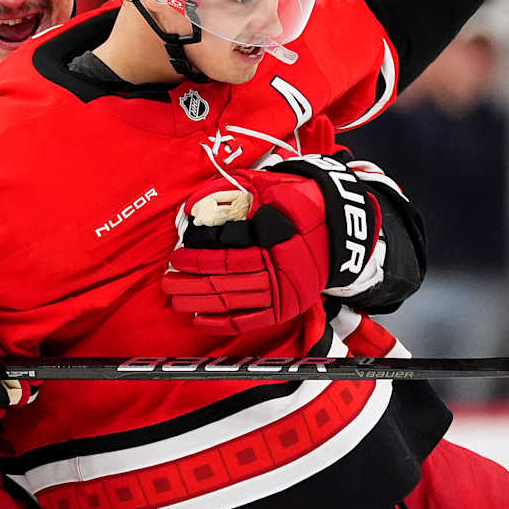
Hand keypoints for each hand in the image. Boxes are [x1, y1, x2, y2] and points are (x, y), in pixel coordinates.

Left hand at [163, 156, 380, 333]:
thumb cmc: (300, 202)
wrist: (341, 228)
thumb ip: (228, 191)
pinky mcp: (285, 309)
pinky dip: (221, 322)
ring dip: (199, 303)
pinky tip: (198, 319)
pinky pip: (248, 321)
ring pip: (232, 303)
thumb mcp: (268, 186)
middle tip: (167, 282)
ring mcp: (283, 294)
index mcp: (274, 243)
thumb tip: (192, 205)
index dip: (197, 261)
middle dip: (190, 285)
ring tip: (176, 298)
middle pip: (224, 284)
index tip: (177, 258)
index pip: (225, 258)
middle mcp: (279, 272)